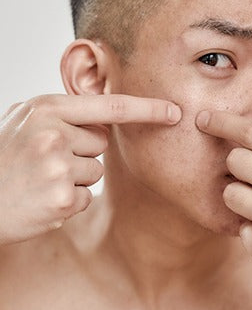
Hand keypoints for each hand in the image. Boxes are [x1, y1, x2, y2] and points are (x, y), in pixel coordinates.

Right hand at [0, 94, 180, 244]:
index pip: (110, 106)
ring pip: (95, 171)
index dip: (147, 109)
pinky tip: (42, 200)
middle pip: (101, 143)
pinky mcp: (62, 198)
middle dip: (80, 153)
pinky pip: (87, 197)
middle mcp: (53, 133)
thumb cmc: (1, 160)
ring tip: (39, 181)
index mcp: (46, 109)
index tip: (176, 111)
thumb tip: (104, 111)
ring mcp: (57, 166)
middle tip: (42, 163)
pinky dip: (69, 203)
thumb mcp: (22, 122)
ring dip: (74, 179)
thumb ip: (60, 113)